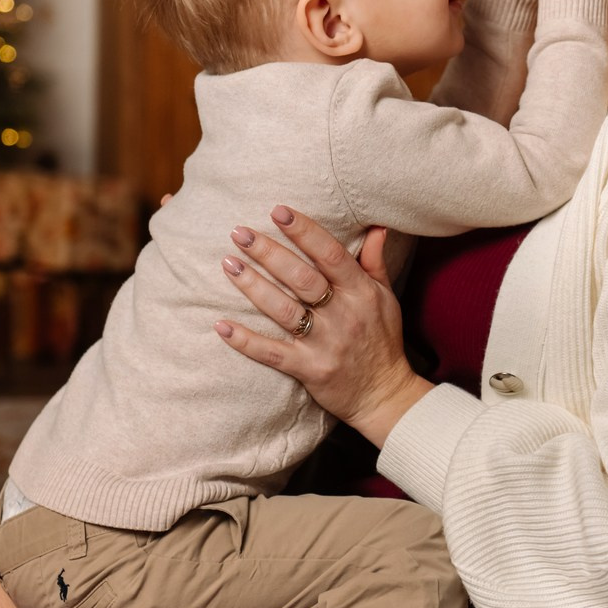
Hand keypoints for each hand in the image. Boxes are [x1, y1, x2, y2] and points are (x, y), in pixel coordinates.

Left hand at [214, 207, 431, 448]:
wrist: (384, 396)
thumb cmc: (383, 341)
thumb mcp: (386, 297)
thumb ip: (375, 261)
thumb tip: (377, 225)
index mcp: (361, 292)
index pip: (331, 254)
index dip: (304, 231)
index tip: (278, 211)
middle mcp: (343, 315)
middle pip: (302, 278)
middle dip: (268, 252)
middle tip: (238, 231)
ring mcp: (325, 344)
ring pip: (284, 310)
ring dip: (253, 287)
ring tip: (228, 264)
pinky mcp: (309, 370)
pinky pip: (272, 353)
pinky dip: (245, 341)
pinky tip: (221, 326)